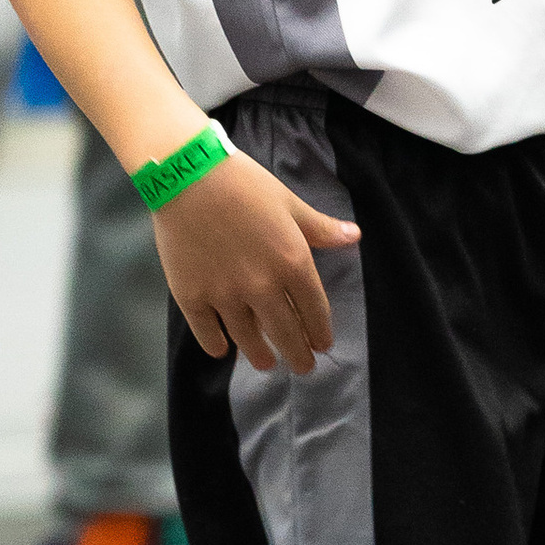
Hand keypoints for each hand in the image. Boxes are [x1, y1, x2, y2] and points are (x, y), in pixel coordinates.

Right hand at [151, 145, 357, 375]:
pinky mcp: (192, 297)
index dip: (320, 332)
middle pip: (285, 332)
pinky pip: (207, 333)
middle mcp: (262, 287)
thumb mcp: (290, 203)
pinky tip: (223, 350)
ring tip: (266, 363)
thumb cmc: (244, 184)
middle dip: (297, 354)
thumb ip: (321, 228)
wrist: (188, 176)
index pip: (314, 310)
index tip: (322, 345)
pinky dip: (217, 346)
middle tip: (302, 368)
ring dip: (260, 355)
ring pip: (247, 338)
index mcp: (292, 263)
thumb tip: (356, 236)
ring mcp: (225, 296)